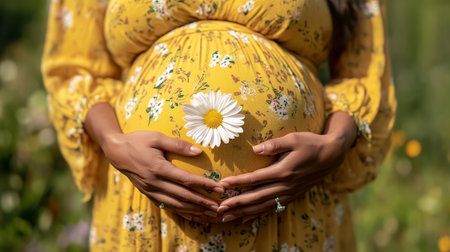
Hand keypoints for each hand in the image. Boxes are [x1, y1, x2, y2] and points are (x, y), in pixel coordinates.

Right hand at [101, 131, 223, 219]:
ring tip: (208, 212)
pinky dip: (180, 210)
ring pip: (175, 204)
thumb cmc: (137, 141)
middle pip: (183, 196)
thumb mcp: (156, 137)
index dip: (204, 185)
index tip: (219, 187)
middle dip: (203, 202)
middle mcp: (155, 182)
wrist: (115, 151)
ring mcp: (150, 190)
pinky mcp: (148, 193)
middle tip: (219, 206)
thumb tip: (199, 151)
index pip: (186, 179)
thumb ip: (178, 144)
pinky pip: (166, 205)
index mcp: (158, 168)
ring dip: (194, 209)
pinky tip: (190, 213)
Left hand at [216, 111, 356, 222]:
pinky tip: (245, 218)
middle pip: (257, 197)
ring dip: (244, 213)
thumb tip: (254, 149)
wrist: (332, 155)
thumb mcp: (294, 138)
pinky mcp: (292, 196)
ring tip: (227, 218)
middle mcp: (286, 185)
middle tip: (219, 209)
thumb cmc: (311, 143)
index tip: (222, 185)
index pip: (256, 178)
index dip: (238, 182)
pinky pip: (273, 208)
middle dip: (237, 204)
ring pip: (263, 206)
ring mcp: (290, 193)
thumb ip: (274, 144)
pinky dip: (258, 214)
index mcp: (284, 170)